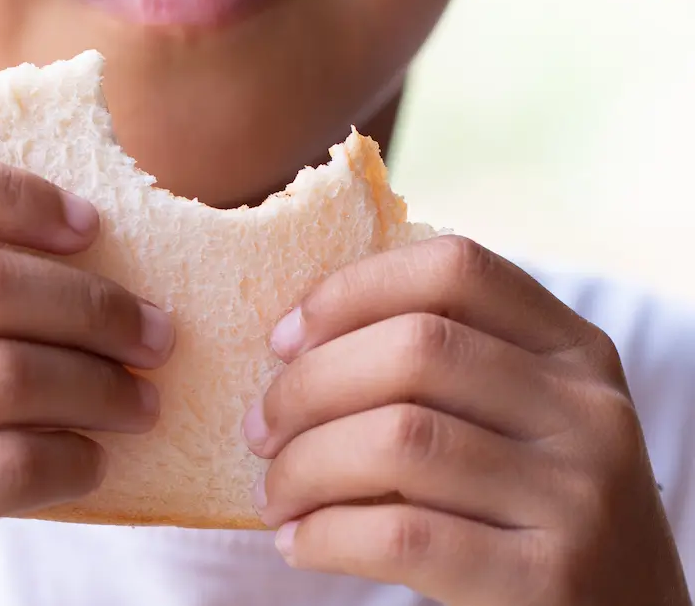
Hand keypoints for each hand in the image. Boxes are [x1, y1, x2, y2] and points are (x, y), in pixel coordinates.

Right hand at [0, 140, 174, 605]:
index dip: (15, 193)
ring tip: (142, 401)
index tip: (90, 228)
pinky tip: (91, 460)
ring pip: (7, 376)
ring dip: (102, 388)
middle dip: (97, 307)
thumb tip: (76, 252)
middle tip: (156, 332)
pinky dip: (71, 459)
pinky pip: (5, 465)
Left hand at [244, 236, 689, 604]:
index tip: (284, 339)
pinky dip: (327, 536)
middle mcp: (585, 409)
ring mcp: (575, 494)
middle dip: (308, 386)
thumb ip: (447, 369)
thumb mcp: (523, 416)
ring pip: (398, 440)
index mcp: (572, 349)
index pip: (454, 269)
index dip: (351, 291)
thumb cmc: (535, 506)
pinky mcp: (547, 577)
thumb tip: (297, 347)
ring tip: (275, 494)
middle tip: (260, 428)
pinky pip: (404, 536)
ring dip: (304, 467)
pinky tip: (301, 542)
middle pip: (415, 349)